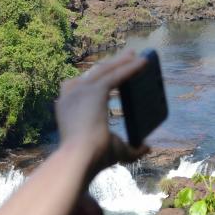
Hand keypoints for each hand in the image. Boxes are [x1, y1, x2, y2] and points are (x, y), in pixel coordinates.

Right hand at [55, 47, 149, 180]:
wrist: (80, 159)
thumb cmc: (93, 158)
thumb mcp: (114, 151)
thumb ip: (132, 148)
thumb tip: (147, 147)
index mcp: (68, 106)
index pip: (83, 84)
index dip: (99, 77)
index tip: (112, 71)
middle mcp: (71, 94)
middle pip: (94, 73)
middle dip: (112, 63)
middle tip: (128, 57)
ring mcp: (81, 90)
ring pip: (105, 70)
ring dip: (122, 61)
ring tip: (136, 55)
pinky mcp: (95, 90)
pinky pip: (116, 74)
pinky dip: (130, 67)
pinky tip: (144, 63)